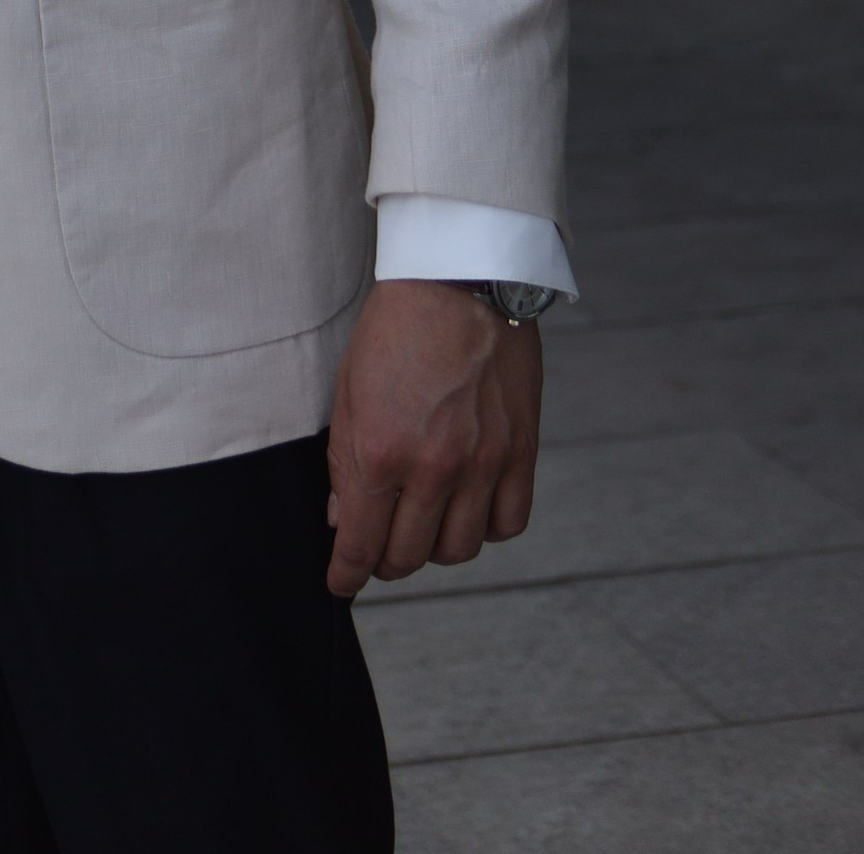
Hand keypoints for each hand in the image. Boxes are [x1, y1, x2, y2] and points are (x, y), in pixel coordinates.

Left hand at [325, 282, 540, 597]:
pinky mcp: (521, 452)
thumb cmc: (395, 329)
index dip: (347, 574)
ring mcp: (483, 464)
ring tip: (422, 522)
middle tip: (378, 547)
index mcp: (381, 452)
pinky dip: (486, 527)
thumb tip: (342, 520)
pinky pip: (508, 525)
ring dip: (435, 547)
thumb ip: (345, 462)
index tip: (341, 583)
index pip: (361, 545)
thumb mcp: (348, 390)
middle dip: (386, 561)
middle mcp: (434, 468)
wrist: (459, 280)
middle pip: (410, 557)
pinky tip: (468, 506)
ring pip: (460, 550)